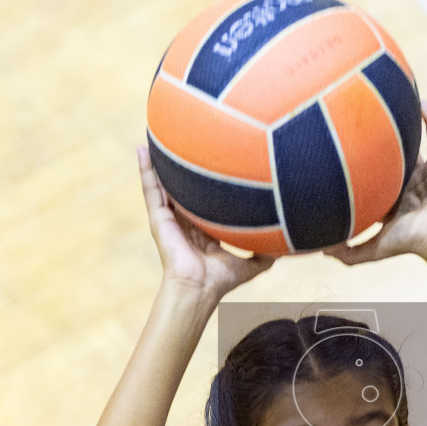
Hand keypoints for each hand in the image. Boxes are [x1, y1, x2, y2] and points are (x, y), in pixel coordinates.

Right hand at [138, 143, 275, 301]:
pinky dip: (145, 169)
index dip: (205, 185)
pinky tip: (141, 149)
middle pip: (180, 188)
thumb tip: (284, 248)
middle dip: (179, 168)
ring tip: (154, 138)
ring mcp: (169, 218)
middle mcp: (184, 221)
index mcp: (201, 229)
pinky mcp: (157, 218)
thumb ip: (264, 254)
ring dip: (157, 163)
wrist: (199, 287)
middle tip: (181, 142)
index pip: (202, 201)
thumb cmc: (219, 280)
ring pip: (162, 184)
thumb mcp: (250, 265)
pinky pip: (150, 189)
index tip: (211, 164)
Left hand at [321, 99, 426, 265]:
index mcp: (393, 199)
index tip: (343, 150)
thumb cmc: (409, 243)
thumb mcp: (372, 249)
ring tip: (395, 101)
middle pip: (393, 156)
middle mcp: (408, 183)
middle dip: (381, 139)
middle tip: (363, 117)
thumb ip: (348, 253)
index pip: (374, 178)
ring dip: (408, 123)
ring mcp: (425, 173)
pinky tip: (423, 102)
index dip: (362, 166)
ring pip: (415, 142)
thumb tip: (320, 252)